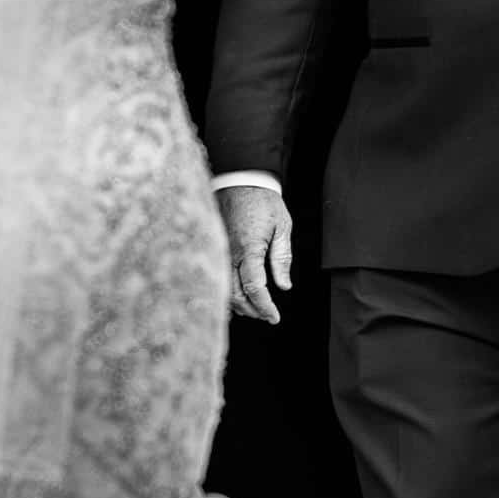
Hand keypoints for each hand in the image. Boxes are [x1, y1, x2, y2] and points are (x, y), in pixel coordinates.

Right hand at [215, 185, 293, 323]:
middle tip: (267, 316)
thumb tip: (284, 287)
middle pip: (236, 293)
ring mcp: (219, 250)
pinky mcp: (215, 246)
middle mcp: (230, 252)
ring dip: (239, 303)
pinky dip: (227, 291)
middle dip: (252, 310)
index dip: (265, 306)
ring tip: (255, 309)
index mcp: (248, 248)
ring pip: (224, 287)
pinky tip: (236, 298)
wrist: (241, 179)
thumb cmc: (264, 201)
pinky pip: (218, 275)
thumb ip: (282, 258)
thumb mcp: (282, 227)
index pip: (255, 287)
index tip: (274, 318)